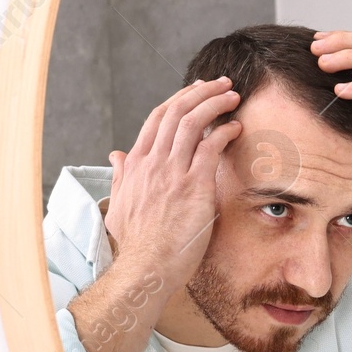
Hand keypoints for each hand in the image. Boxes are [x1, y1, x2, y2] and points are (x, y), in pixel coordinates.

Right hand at [103, 77, 241, 285]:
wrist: (145, 267)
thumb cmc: (137, 244)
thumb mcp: (118, 205)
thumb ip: (120, 177)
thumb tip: (115, 155)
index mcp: (136, 164)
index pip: (157, 119)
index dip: (178, 100)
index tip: (195, 92)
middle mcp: (152, 162)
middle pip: (175, 112)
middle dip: (201, 92)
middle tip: (221, 84)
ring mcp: (172, 173)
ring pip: (192, 122)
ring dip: (215, 103)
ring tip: (233, 96)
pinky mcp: (193, 186)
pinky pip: (210, 147)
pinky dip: (224, 132)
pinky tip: (235, 128)